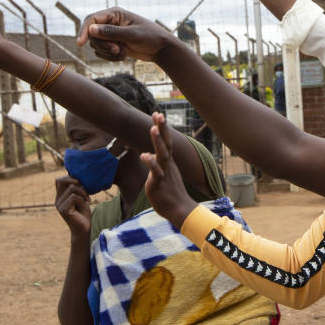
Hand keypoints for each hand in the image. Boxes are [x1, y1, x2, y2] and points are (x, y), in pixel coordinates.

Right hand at [55, 176, 91, 236]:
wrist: (84, 229)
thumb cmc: (83, 214)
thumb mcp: (80, 198)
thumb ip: (76, 189)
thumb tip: (77, 177)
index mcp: (60, 197)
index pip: (59, 180)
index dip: (70, 177)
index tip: (82, 184)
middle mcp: (57, 200)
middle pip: (61, 180)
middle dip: (75, 181)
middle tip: (85, 188)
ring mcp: (59, 205)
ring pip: (71, 188)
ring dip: (83, 191)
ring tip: (88, 198)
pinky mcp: (63, 210)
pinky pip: (74, 197)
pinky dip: (82, 198)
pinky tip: (86, 203)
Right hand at [77, 7, 173, 61]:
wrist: (161, 49)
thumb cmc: (150, 37)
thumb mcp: (132, 35)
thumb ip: (111, 32)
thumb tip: (91, 29)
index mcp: (114, 13)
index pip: (92, 20)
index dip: (84, 31)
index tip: (80, 43)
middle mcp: (110, 22)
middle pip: (92, 35)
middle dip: (103, 45)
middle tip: (117, 50)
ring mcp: (110, 34)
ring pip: (96, 45)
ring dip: (108, 53)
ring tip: (123, 53)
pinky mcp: (112, 44)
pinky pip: (101, 53)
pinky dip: (110, 57)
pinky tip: (123, 56)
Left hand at [141, 112, 195, 226]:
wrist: (179, 210)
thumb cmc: (171, 193)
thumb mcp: (165, 175)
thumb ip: (158, 164)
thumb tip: (151, 156)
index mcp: (169, 162)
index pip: (166, 141)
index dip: (162, 128)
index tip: (158, 114)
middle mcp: (168, 165)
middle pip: (166, 143)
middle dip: (162, 128)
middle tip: (158, 114)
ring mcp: (164, 173)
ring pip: (162, 155)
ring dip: (157, 141)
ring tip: (152, 128)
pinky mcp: (158, 184)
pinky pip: (156, 172)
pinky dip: (151, 163)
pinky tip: (144, 155)